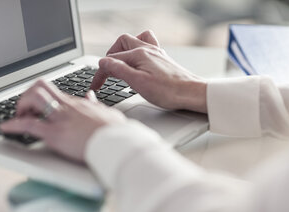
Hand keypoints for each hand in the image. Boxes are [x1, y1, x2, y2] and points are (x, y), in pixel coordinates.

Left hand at [0, 80, 125, 161]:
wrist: (118, 143)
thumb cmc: (115, 132)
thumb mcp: (106, 113)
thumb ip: (96, 104)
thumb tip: (90, 97)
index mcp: (78, 104)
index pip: (54, 91)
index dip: (41, 96)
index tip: (36, 105)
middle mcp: (66, 106)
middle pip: (40, 87)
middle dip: (28, 96)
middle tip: (26, 109)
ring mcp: (60, 118)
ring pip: (33, 98)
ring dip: (21, 106)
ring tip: (18, 116)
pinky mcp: (55, 133)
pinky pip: (28, 124)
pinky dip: (13, 125)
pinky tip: (5, 128)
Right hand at [91, 30, 207, 112]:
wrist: (191, 93)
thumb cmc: (168, 91)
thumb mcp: (138, 82)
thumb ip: (119, 70)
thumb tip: (103, 62)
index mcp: (139, 54)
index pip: (112, 60)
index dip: (100, 73)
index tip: (96, 86)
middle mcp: (148, 49)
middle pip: (121, 43)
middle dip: (110, 56)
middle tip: (106, 72)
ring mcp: (156, 53)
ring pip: (135, 41)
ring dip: (124, 48)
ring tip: (119, 63)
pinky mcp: (162, 59)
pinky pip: (147, 46)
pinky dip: (138, 50)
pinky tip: (138, 61)